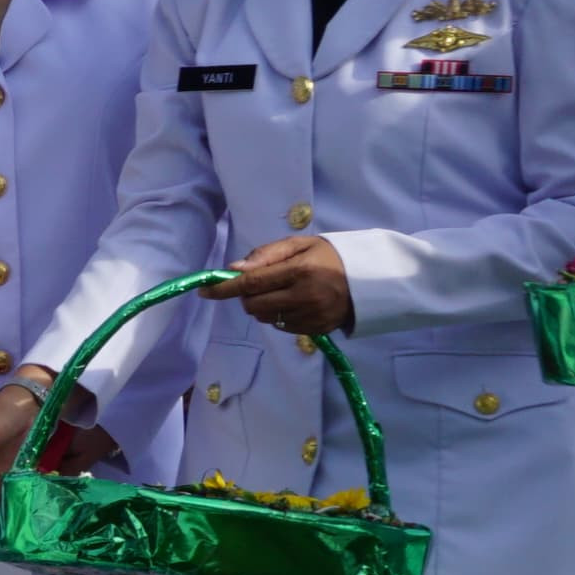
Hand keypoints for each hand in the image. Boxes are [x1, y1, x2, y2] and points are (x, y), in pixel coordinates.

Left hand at [212, 234, 353, 335]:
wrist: (370, 280)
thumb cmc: (331, 257)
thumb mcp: (301, 244)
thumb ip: (267, 255)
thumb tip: (235, 269)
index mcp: (299, 271)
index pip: (251, 283)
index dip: (224, 289)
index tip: (204, 291)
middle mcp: (304, 297)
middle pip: (254, 305)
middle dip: (246, 296)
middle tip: (256, 284)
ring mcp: (310, 316)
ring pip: (265, 318)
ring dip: (261, 306)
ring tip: (279, 292)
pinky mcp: (315, 330)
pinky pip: (281, 327)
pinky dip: (277, 316)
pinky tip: (292, 303)